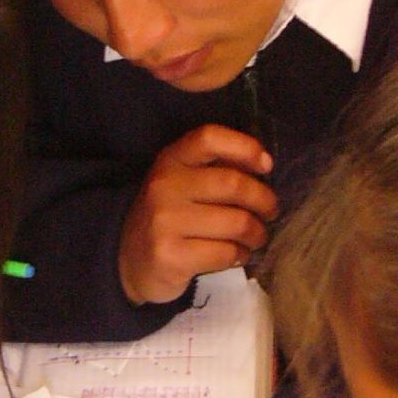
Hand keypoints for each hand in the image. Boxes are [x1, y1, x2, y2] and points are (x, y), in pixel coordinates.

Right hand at [118, 125, 275, 305]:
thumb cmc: (168, 217)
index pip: (209, 138)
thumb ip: (214, 170)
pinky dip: (241, 256)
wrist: (128, 259)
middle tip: (270, 211)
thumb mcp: (180, 183)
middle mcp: (164, 186)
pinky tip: (237, 255)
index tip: (266, 165)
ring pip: (237, 222)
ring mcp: (165, 222)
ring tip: (256, 237)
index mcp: (170, 160)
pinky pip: (226, 253)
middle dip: (264, 201)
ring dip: (257, 233)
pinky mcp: (172, 256)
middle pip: (234, 184)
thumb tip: (264, 165)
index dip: (245, 147)